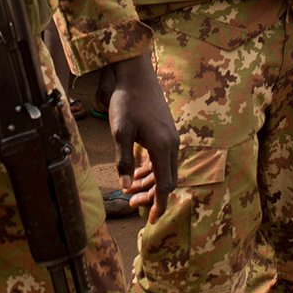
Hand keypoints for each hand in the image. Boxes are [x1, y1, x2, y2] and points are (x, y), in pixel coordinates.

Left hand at [98, 55, 178, 220]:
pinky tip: (137, 173)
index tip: (151, 219)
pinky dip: (151, 168)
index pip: (165, 184)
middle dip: (151, 195)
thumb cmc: (126, 100)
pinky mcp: (165, 131)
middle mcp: (172, 143)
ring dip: (150, 182)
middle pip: (167, 179)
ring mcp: (170, 136)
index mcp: (163, 146)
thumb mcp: (120, 131)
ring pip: (165, 169)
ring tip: (131, 190)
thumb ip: (123, 160)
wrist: (134, 73)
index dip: (158, 204)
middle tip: (132, 203)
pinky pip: (162, 157)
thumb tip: (125, 186)